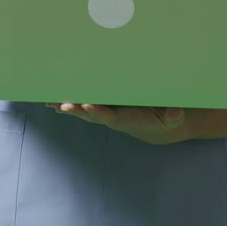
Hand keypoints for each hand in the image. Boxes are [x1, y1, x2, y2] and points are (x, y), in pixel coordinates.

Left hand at [45, 102, 186, 144]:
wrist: (156, 125)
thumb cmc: (163, 118)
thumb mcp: (172, 118)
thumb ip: (173, 115)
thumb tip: (176, 113)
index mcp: (125, 119)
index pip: (109, 115)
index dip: (98, 111)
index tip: (88, 106)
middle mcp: (110, 116)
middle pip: (90, 113)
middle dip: (76, 109)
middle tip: (63, 104)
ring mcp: (104, 111)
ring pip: (82, 107)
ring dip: (66, 105)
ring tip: (50, 102)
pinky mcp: (102, 105)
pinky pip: (82, 103)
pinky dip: (67, 102)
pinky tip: (52, 101)